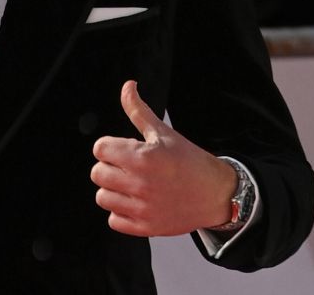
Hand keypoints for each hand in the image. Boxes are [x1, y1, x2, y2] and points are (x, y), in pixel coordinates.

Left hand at [91, 80, 235, 236]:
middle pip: (97, 173)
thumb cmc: (190, 160)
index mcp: (143, 157)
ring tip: (132, 184)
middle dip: (110, 166)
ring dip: (114, 190)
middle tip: (128, 166)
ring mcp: (142, 208)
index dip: (111, 146)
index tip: (124, 149)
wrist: (216, 193)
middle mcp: (140, 183)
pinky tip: (137, 202)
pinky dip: (122, 212)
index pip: (100, 148)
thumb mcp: (164, 133)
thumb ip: (139, 111)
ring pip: (102, 197)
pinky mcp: (144, 227)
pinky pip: (113, 220)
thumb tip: (128, 86)